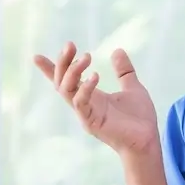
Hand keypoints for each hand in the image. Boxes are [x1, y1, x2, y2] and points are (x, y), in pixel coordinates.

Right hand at [33, 43, 158, 155]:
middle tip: (70, 45)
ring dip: (73, 72)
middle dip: (62, 63)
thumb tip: (118, 50)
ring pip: (66, 91)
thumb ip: (124, 71)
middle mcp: (84, 104)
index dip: (51, 69)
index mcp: (91, 96)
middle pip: (62, 82)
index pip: (66, 81)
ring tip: (86, 57)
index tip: (36, 57)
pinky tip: (95, 76)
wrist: (148, 139)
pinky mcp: (91, 123)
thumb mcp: (132, 87)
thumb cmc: (140, 118)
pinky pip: (80, 103)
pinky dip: (85, 88)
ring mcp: (86, 114)